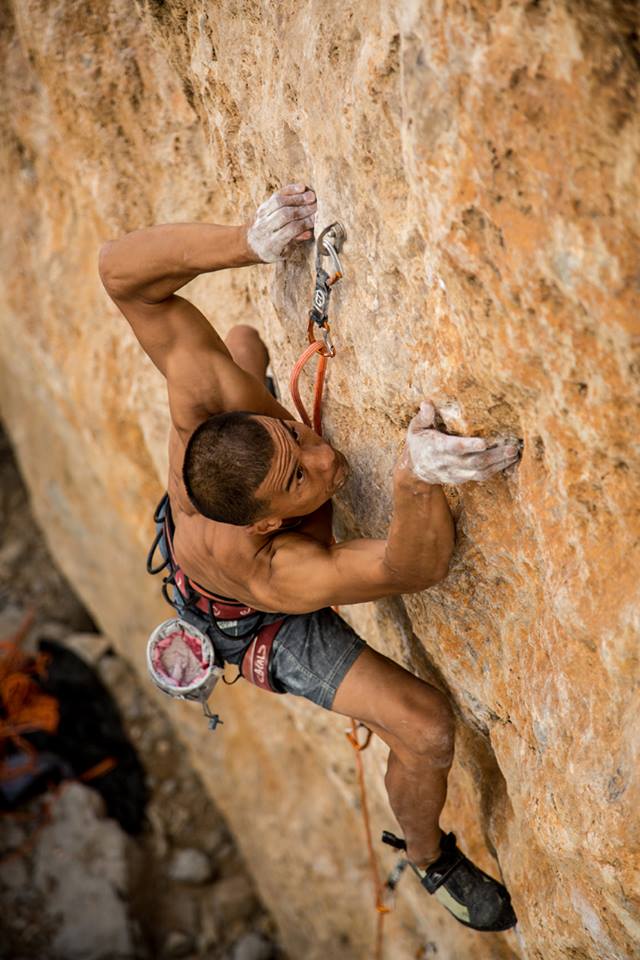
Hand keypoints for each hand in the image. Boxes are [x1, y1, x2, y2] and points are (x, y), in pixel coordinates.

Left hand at [247, 183, 316, 261]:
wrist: (248, 244)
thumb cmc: (270, 251)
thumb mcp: (283, 253)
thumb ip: (295, 241)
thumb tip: (309, 232)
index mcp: (272, 244)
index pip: (290, 230)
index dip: (304, 223)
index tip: (316, 219)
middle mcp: (265, 229)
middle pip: (285, 215)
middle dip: (303, 209)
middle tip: (317, 206)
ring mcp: (262, 216)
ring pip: (280, 203)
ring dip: (297, 198)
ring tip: (312, 196)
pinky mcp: (263, 207)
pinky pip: (276, 195)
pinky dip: (289, 190)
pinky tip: (302, 188)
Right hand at [400, 401, 521, 484]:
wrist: (415, 470)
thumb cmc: (418, 443)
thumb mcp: (415, 428)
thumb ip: (423, 417)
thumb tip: (427, 403)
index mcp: (436, 448)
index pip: (454, 448)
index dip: (469, 446)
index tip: (484, 442)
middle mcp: (447, 463)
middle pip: (473, 462)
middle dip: (494, 456)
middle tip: (511, 448)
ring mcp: (455, 473)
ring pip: (480, 472)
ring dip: (499, 464)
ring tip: (514, 454)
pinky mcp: (461, 479)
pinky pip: (480, 476)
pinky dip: (496, 470)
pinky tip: (508, 461)